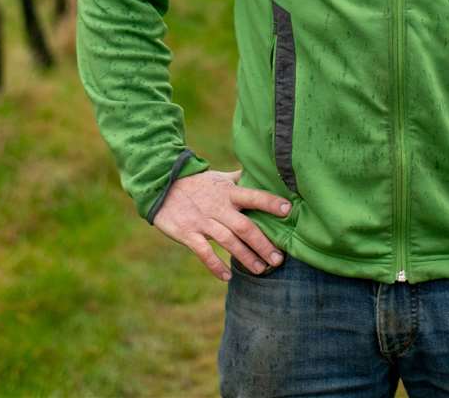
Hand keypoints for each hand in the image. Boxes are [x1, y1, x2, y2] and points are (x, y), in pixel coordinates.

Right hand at [153, 168, 291, 281]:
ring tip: (261, 269)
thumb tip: (262, 171)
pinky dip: (215, 265)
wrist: (161, 186)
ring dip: (245, 257)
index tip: (288, 210)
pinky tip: (227, 277)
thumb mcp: (219, 177)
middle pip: (244, 226)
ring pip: (227, 241)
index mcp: (227, 192)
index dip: (270, 202)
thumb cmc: (196, 183)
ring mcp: (202, 221)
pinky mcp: (187, 233)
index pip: (253, 196)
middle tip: (278, 259)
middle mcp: (217, 207)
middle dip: (262, 244)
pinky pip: (203, 252)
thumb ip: (240, 179)